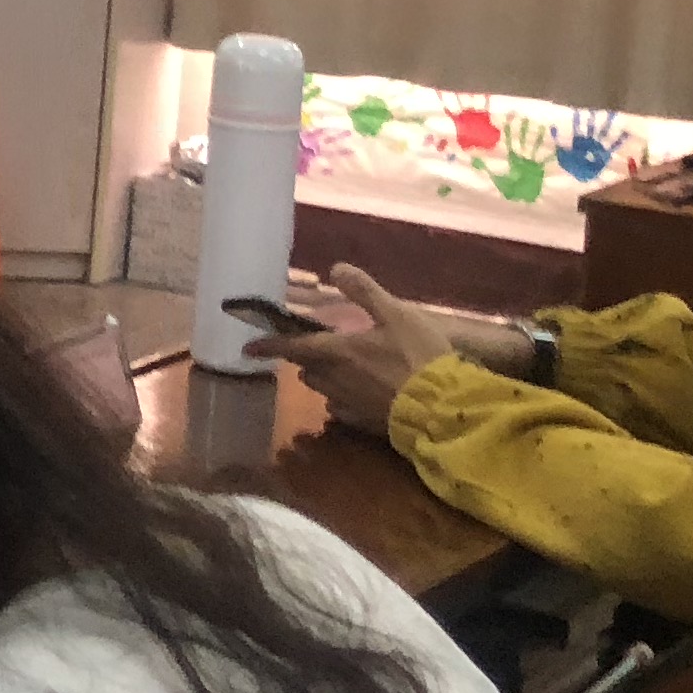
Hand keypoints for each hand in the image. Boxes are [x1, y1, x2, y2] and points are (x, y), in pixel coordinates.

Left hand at [247, 264, 503, 431]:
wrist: (444, 407)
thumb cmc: (420, 356)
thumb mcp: (396, 315)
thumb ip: (364, 291)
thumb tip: (334, 268)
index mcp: (337, 352)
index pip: (292, 347)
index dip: (268, 346)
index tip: (248, 348)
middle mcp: (334, 380)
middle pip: (307, 369)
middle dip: (308, 359)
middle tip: (322, 348)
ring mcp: (348, 405)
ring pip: (322, 389)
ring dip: (325, 378)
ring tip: (345, 368)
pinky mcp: (364, 424)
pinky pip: (341, 409)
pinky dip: (344, 399)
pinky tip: (362, 393)